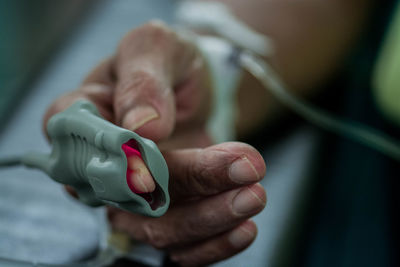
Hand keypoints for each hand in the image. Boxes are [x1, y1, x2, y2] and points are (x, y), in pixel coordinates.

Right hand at [44, 21, 266, 265]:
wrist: (192, 87)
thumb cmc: (167, 62)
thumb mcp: (155, 47)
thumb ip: (142, 80)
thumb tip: (141, 127)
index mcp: (82, 119)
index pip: (90, 146)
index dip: (129, 154)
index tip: (171, 141)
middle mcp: (98, 166)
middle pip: (132, 193)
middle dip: (191, 181)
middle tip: (246, 168)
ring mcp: (128, 197)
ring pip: (157, 226)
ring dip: (208, 218)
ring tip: (254, 194)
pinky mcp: (159, 214)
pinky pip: (178, 244)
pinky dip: (211, 244)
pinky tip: (243, 228)